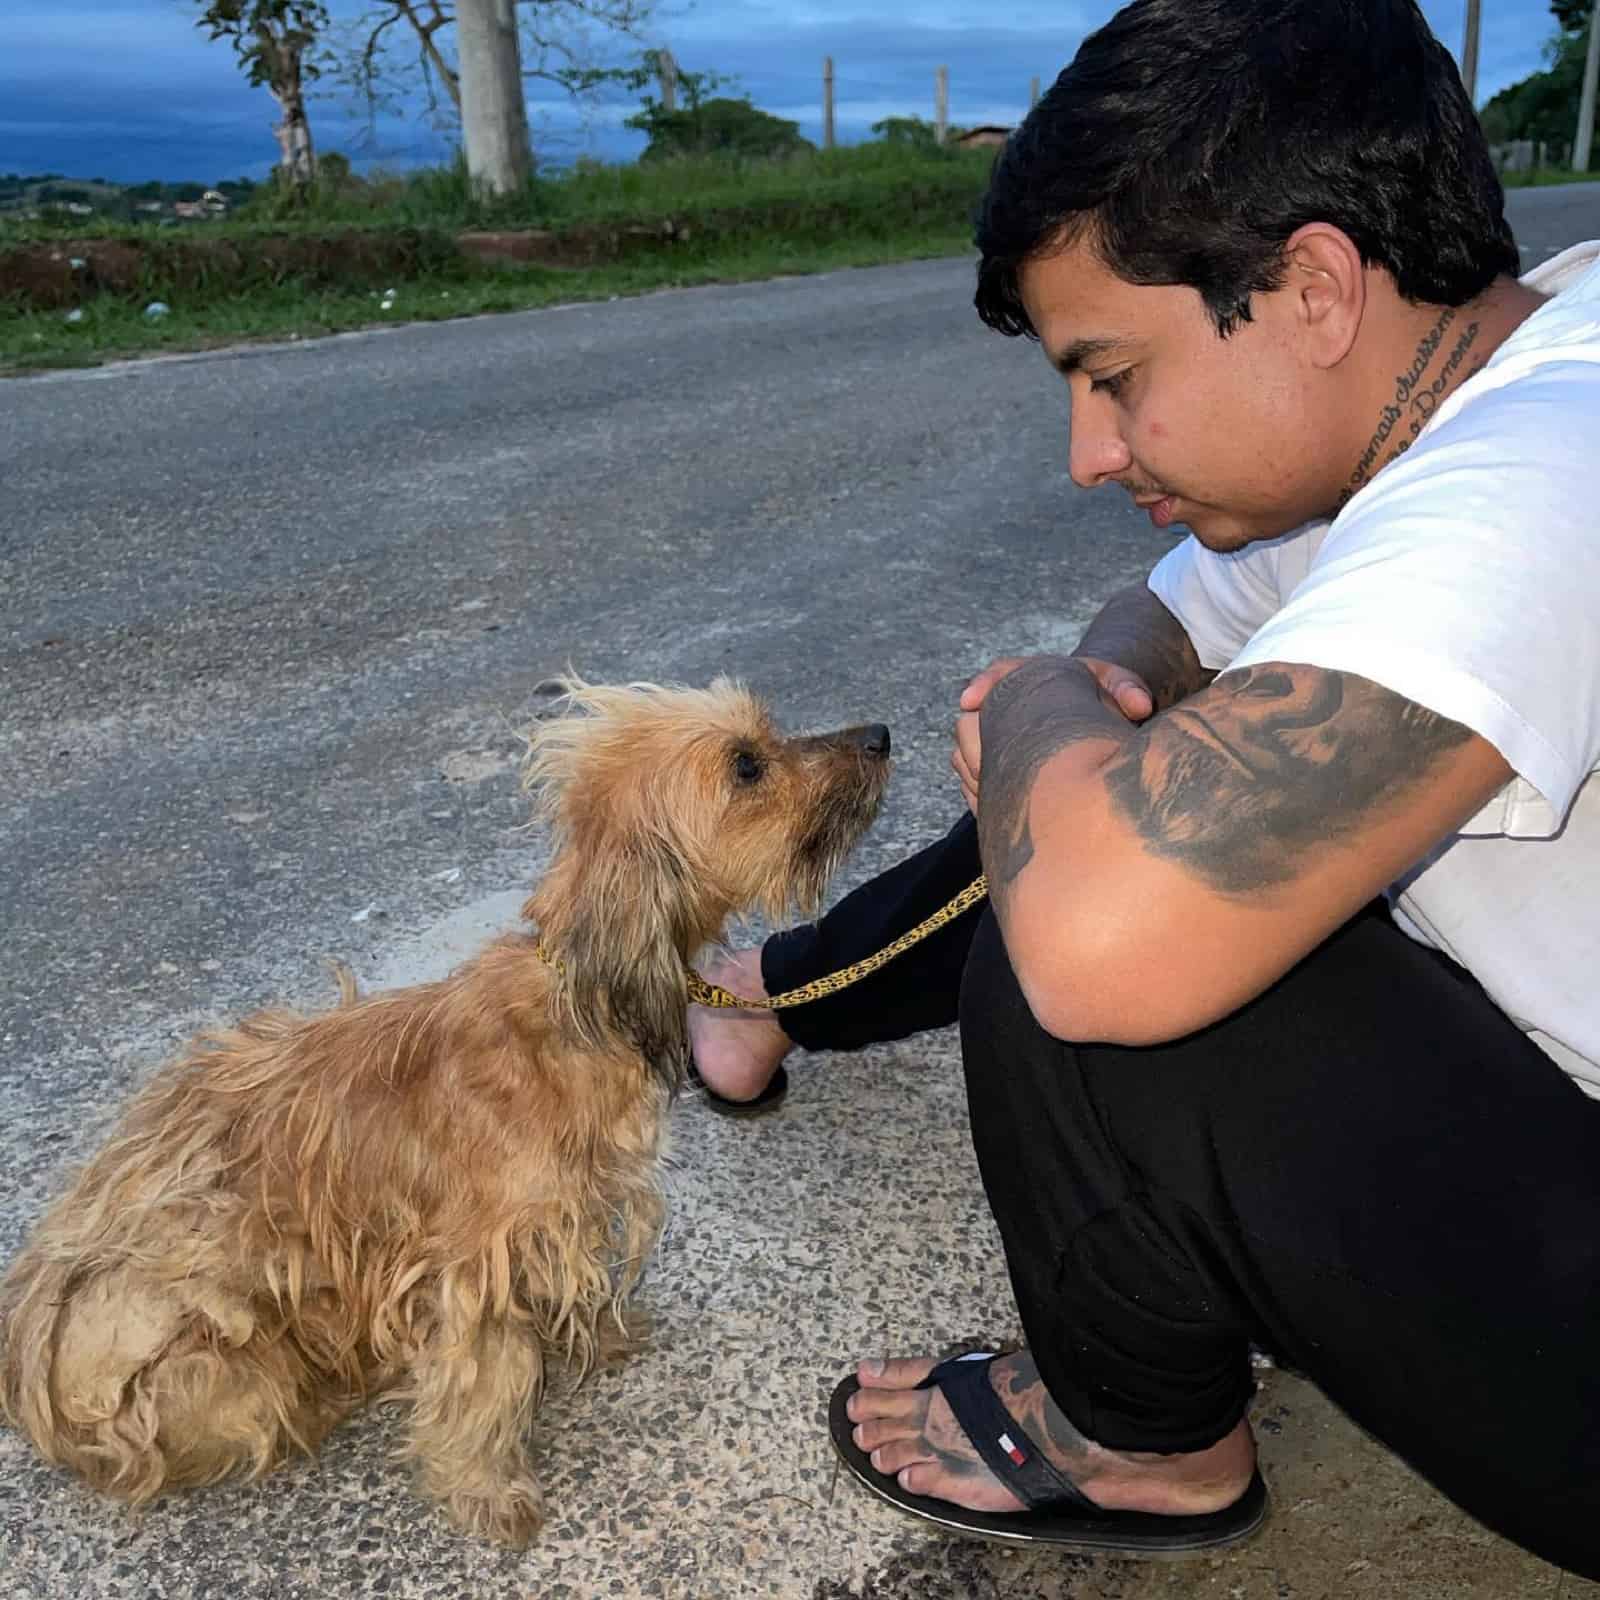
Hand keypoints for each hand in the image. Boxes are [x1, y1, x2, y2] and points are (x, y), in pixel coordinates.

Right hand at [953, 654, 1155, 813]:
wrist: (1102, 719)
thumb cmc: (1109, 699)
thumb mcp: (1121, 686)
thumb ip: (1130, 690)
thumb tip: (1139, 707)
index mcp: (1032, 679)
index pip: (997, 674)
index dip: (981, 686)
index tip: (969, 701)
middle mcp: (1007, 709)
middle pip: (970, 721)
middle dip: (974, 742)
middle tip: (983, 764)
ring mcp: (999, 740)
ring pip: (964, 755)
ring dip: (975, 772)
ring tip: (994, 790)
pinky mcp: (998, 769)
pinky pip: (973, 781)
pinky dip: (979, 792)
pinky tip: (997, 808)